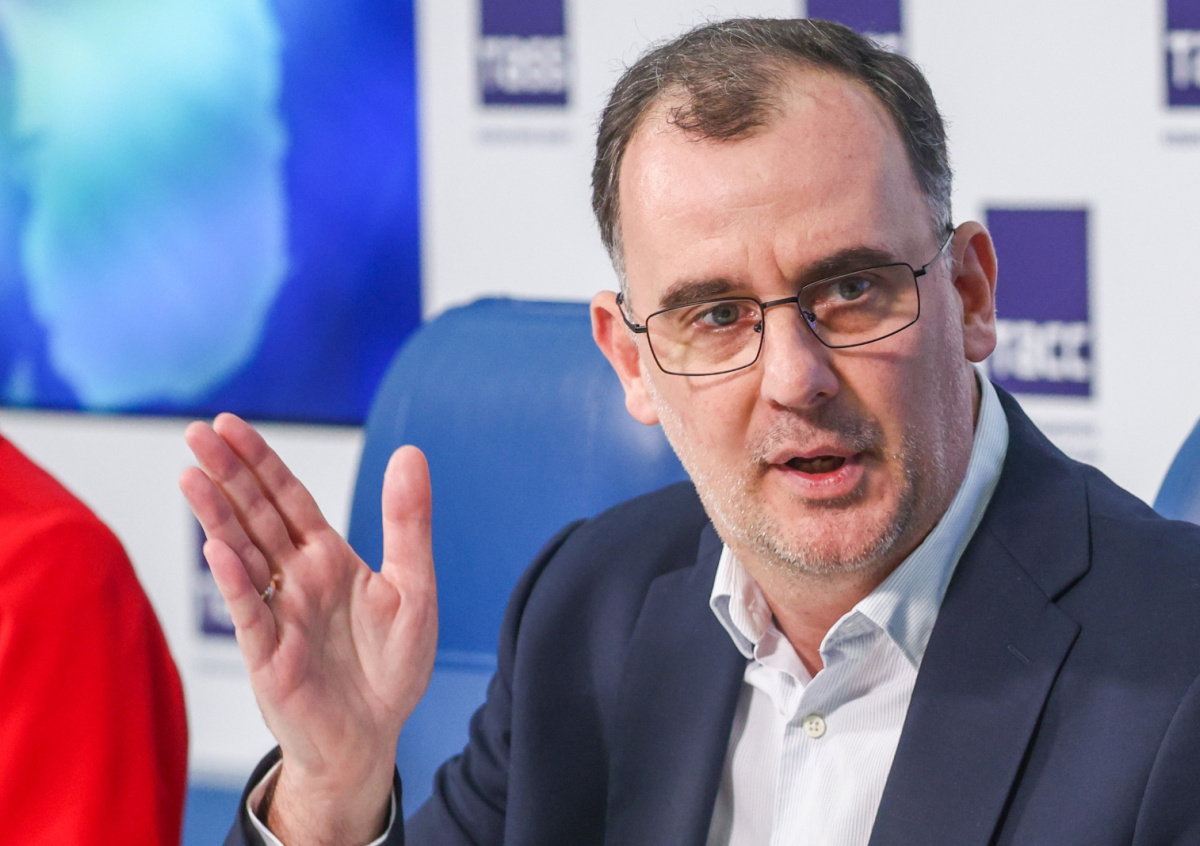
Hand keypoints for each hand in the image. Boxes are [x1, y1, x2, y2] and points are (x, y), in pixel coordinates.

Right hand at [180, 414, 436, 844]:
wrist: (373, 738)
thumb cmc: (391, 666)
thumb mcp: (414, 587)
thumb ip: (408, 523)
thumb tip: (410, 451)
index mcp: (327, 558)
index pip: (288, 498)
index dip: (261, 461)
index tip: (230, 424)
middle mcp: (296, 578)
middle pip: (256, 516)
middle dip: (229, 475)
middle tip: (196, 433)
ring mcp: (278, 614)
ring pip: (242, 556)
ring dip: (217, 517)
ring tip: (190, 477)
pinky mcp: (270, 656)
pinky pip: (251, 614)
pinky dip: (235, 583)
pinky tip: (219, 550)